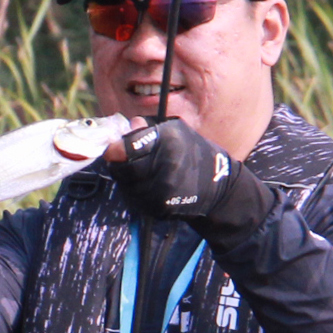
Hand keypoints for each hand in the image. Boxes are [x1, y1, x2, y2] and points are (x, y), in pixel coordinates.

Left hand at [101, 118, 235, 218]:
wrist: (218, 186)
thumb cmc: (194, 152)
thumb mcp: (177, 131)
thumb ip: (149, 129)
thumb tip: (129, 125)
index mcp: (169, 142)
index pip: (129, 146)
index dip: (116, 148)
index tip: (114, 148)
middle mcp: (165, 166)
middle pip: (123, 168)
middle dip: (119, 165)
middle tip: (122, 161)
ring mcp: (163, 190)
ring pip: (126, 186)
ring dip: (127, 181)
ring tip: (139, 173)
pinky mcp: (161, 208)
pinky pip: (135, 201)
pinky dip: (136, 194)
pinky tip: (147, 186)